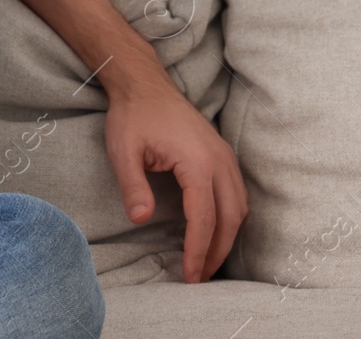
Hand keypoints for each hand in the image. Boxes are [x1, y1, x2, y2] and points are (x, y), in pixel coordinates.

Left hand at [104, 77, 248, 282]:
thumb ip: (133, 185)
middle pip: (229, 218)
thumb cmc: (132, 116)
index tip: (189, 275)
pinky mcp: (223, 154)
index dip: (197, 250)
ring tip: (206, 260)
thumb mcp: (123, 151)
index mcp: (197, 162)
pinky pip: (236, 194)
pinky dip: (230, 217)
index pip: (204, 218)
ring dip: (226, 236)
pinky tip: (214, 230)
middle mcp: (219, 161)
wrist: (144, 84)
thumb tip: (140, 219)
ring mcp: (225, 157)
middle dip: (216, 251)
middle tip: (199, 277)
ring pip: (238, 208)